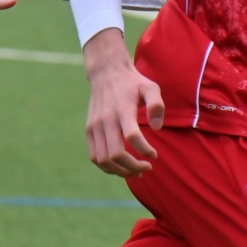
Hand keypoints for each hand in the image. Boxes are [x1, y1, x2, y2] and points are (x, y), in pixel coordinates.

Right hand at [83, 26, 163, 176]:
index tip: (155, 155)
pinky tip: (122, 168)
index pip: (132, 136)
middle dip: (133, 167)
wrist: (106, 73)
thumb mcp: (151, 87)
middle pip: (116, 154)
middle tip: (147, 168)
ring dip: (120, 171)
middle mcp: (105, 120)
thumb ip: (157, 105)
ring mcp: (94, 126)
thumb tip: (157, 128)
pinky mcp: (89, 130)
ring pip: (103, 160)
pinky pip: (94, 156)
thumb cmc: (132, 83)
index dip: (145, 150)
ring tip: (136, 172)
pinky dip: (108, 167)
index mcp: (122, 110)